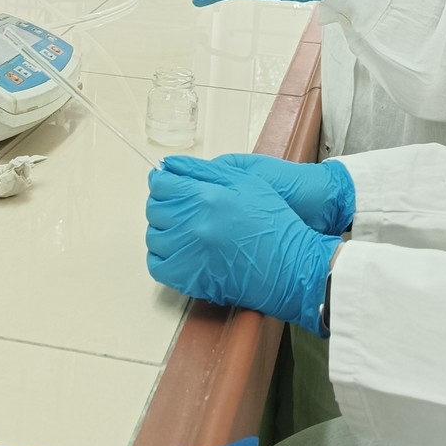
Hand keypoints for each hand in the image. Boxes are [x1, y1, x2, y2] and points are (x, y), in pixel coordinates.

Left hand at [146, 157, 340, 335]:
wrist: (291, 266)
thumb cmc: (274, 221)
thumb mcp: (246, 180)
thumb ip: (203, 170)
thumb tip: (170, 165)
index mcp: (206, 197)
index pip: (161, 184)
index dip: (162, 182)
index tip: (168, 184)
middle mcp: (193, 225)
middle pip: (154, 210)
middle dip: (163, 204)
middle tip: (178, 205)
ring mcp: (190, 254)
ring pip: (154, 237)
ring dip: (162, 229)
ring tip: (181, 228)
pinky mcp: (191, 279)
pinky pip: (157, 266)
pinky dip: (161, 256)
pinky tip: (176, 249)